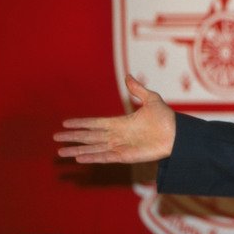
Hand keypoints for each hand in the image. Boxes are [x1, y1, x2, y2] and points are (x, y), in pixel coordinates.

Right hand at [54, 75, 175, 163]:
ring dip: (77, 149)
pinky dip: (92, 157)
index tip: (65, 123)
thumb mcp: (151, 99)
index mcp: (120, 123)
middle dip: (73, 137)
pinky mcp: (125, 156)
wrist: (178, 134)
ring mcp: (120, 146)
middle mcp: (117, 136)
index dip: (80, 124)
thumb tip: (128, 75)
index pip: (95, 123)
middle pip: (89, 136)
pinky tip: (79, 158)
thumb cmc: (166, 118)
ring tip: (61, 152)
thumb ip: (138, 89)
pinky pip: (105, 157)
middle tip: (55, 138)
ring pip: (93, 148)